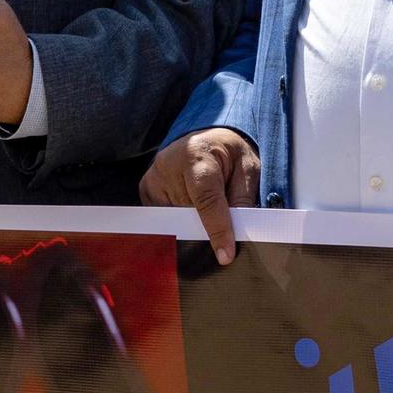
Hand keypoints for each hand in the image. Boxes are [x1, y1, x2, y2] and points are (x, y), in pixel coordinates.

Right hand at [140, 128, 260, 264]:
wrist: (206, 137)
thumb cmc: (229, 153)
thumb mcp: (248, 168)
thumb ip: (243, 199)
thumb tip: (237, 233)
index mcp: (198, 156)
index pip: (207, 200)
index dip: (217, 229)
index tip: (225, 255)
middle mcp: (168, 165)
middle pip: (190, 213)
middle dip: (207, 225)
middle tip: (223, 225)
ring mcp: (153, 178)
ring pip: (175, 218)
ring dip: (192, 221)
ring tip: (203, 204)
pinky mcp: (145, 189)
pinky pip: (164, 217)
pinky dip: (180, 218)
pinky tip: (189, 204)